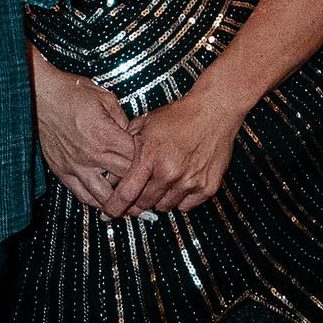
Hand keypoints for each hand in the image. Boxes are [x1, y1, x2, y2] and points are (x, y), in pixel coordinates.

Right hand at [33, 63, 138, 210]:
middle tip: (149, 193)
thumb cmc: (71, 93)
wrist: (40, 96)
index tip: (153, 168)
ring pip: (103, 196)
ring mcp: (75, 165)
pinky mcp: (62, 171)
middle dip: (138, 188)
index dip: (148, 165)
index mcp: (105, 136)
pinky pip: (81, 195)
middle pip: (123, 180)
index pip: (135, 160)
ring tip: (130, 208)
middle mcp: (91, 154)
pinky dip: (95, 202)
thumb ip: (123, 119)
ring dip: (118, 203)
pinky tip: (104, 203)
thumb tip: (133, 135)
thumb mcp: (106, 98)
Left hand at [102, 87, 243, 219]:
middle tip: (142, 188)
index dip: (114, 206)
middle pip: (144, 203)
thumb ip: (127, 144)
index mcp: (150, 158)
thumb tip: (113, 163)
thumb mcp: (145, 124)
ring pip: (165, 207)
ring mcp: (190, 182)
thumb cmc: (180, 116)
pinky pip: (186, 206)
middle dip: (139, 198)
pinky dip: (181, 198)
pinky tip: (180, 183)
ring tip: (164, 181)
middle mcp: (169, 173)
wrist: (213, 111)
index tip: (109, 211)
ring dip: (160, 198)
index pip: (126, 193)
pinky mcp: (207, 187)